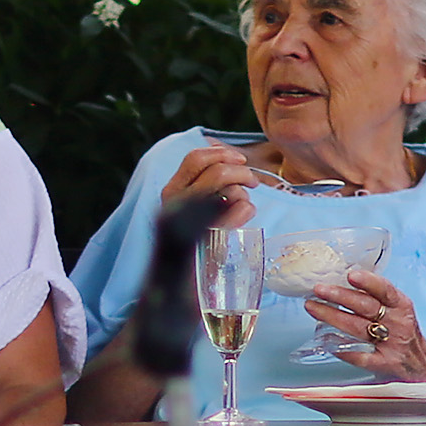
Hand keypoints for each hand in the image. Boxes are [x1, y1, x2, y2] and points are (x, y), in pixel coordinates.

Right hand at [155, 143, 270, 230]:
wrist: (193, 274)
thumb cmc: (200, 234)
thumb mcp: (193, 201)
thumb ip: (203, 178)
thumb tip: (223, 152)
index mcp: (172, 190)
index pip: (195, 158)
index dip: (222, 153)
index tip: (241, 159)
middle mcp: (178, 203)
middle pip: (218, 172)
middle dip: (242, 173)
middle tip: (252, 182)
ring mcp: (195, 221)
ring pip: (232, 191)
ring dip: (243, 195)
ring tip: (239, 206)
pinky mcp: (215, 236)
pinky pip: (243, 209)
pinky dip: (249, 209)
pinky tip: (243, 217)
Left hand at [304, 271, 425, 398]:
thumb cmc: (406, 338)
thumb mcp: (400, 314)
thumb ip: (378, 301)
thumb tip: (343, 283)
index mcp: (402, 307)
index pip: (386, 290)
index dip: (368, 281)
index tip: (350, 275)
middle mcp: (399, 324)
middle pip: (367, 307)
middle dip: (340, 296)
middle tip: (318, 289)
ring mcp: (392, 345)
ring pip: (358, 328)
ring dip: (332, 317)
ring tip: (313, 308)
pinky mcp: (385, 365)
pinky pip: (359, 356)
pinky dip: (341, 348)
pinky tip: (326, 341)